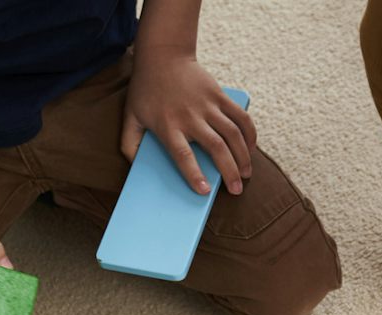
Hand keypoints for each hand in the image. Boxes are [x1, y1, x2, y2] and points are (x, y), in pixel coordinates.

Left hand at [122, 48, 254, 195]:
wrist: (163, 55)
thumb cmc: (146, 90)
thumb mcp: (130, 116)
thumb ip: (129, 144)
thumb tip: (136, 168)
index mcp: (167, 125)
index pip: (182, 154)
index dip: (194, 174)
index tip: (204, 191)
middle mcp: (190, 116)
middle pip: (216, 148)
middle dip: (229, 172)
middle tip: (236, 190)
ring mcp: (208, 105)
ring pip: (233, 135)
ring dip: (243, 157)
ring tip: (246, 174)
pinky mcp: (220, 96)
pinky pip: (241, 118)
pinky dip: (250, 134)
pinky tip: (252, 149)